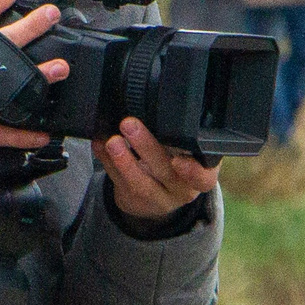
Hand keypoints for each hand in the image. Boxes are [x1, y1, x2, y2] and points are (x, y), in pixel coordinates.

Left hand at [101, 117, 219, 224]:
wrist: (159, 195)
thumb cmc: (178, 164)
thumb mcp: (190, 152)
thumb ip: (182, 136)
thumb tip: (162, 103)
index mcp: (201, 174)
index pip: (203, 179)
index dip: (193, 173)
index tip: (179, 161)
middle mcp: (181, 190)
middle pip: (166, 172)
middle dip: (146, 147)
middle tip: (130, 124)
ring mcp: (156, 199)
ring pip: (140, 184)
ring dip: (124, 161)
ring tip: (112, 141)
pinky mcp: (133, 200)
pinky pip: (118, 182)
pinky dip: (107, 162)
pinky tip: (100, 146)